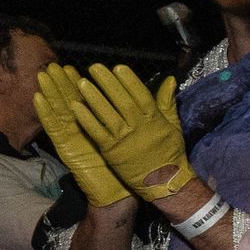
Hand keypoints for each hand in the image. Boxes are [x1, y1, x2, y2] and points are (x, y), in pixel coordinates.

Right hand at [35, 65, 130, 206]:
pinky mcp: (66, 150)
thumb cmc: (129, 167)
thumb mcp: (138, 136)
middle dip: (62, 84)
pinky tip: (38, 98)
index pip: (89, 101)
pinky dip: (45, 114)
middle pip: (70, 103)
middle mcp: (83, 131)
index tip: (78, 68)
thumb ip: (144, 114)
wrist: (120, 195)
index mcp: (99, 127)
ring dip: (50, 93)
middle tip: (54, 66)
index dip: (82, 84)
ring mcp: (73, 140)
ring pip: (59, 112)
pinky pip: (53, 129)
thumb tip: (154, 92)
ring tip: (43, 75)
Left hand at [71, 64, 193, 201]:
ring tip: (82, 82)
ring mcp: (124, 139)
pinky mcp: (111, 151)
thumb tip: (170, 80)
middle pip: (122, 101)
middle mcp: (138, 127)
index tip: (118, 67)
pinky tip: (76, 106)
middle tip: (94, 68)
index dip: (129, 81)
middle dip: (108, 83)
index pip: (141, 95)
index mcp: (154, 119)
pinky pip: (96, 132)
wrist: (164, 182)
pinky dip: (86, 119)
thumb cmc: (169, 153)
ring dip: (94, 98)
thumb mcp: (173, 125)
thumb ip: (167, 102)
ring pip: (107, 114)